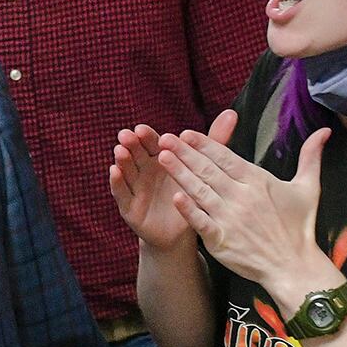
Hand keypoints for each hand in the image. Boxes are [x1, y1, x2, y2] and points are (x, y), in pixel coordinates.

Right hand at [110, 110, 233, 254]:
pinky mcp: (129, 207)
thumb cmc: (193, 196)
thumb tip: (232, 113)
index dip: (146, 136)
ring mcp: (135, 187)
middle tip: (126, 135)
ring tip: (120, 150)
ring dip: (122, 160)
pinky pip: (121, 193)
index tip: (141, 128)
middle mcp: (145, 170)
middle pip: (136, 153)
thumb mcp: (204, 170)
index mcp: (161, 158)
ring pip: (127, 170)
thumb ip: (214, 142)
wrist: (184, 233)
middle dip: (130, 144)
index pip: (152, 143)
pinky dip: (117, 182)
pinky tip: (115, 171)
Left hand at [157, 123, 338, 301]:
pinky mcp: (221, 240)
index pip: (226, 157)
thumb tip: (324, 130)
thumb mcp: (308, 188)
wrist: (294, 265)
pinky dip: (188, 210)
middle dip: (185, 153)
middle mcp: (242, 197)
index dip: (204, 144)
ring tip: (162, 158)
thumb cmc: (300, 227)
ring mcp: (230, 218)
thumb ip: (311, 157)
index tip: (186, 133)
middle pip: (208, 170)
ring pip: (200, 191)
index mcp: (258, 181)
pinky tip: (174, 197)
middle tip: (165, 139)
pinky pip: (201, 221)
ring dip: (180, 174)